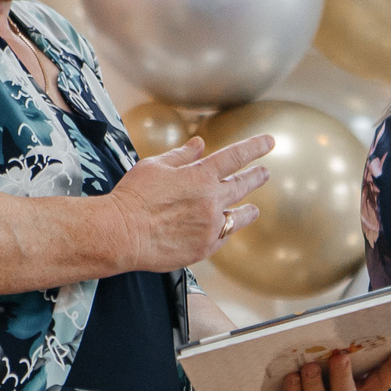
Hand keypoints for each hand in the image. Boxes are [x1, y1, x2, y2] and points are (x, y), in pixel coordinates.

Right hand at [108, 134, 275, 271]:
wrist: (121, 233)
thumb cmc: (133, 197)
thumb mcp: (154, 166)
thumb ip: (181, 156)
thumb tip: (200, 144)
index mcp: (200, 176)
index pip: (236, 156)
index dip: (255, 147)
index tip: (269, 142)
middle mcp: (212, 201)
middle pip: (243, 185)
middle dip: (256, 177)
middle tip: (265, 173)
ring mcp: (211, 226)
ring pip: (239, 216)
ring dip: (248, 210)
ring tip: (253, 209)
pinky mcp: (206, 248)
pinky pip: (224, 236)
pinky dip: (225, 229)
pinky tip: (226, 227)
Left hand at [247, 347, 390, 390]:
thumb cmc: (313, 387)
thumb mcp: (332, 377)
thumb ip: (343, 364)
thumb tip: (347, 337)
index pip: (381, 384)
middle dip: (342, 375)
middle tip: (340, 355)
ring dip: (313, 380)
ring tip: (309, 366)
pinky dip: (293, 388)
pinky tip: (291, 377)